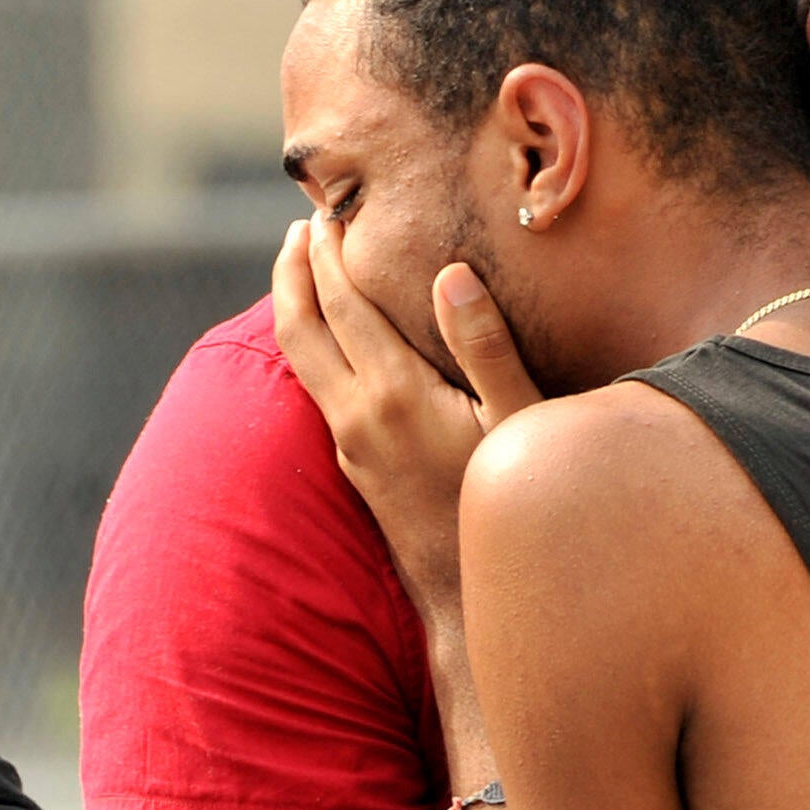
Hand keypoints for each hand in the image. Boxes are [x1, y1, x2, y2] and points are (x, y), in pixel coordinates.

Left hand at [269, 214, 542, 622]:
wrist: (469, 598)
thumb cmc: (506, 507)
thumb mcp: (516, 424)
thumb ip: (485, 346)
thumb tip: (451, 274)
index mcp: (394, 395)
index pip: (344, 305)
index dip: (331, 253)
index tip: (330, 210)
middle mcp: (357, 417)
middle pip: (299, 327)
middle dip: (293, 270)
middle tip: (302, 225)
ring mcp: (349, 445)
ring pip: (299, 360)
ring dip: (295, 306)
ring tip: (304, 266)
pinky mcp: (353, 465)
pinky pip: (315, 387)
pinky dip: (313, 345)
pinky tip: (333, 335)